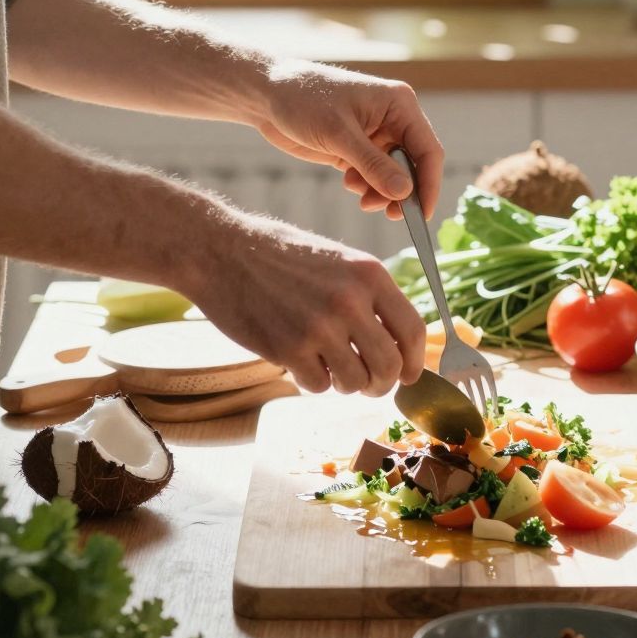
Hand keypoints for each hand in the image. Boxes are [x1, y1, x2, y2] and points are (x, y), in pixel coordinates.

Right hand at [183, 206, 427, 394]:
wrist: (222, 251)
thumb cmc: (281, 257)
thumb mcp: (340, 262)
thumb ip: (371, 297)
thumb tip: (401, 346)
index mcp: (370, 274)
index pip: (413, 331)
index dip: (415, 362)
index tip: (408, 375)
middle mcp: (350, 300)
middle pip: (390, 366)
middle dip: (381, 384)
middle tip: (367, 383)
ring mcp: (319, 326)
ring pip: (356, 382)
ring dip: (346, 384)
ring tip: (329, 366)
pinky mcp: (289, 348)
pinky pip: (318, 386)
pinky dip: (312, 380)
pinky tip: (299, 359)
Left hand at [250, 61, 444, 221]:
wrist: (267, 95)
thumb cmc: (303, 100)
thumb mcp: (338, 135)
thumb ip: (374, 165)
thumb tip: (405, 193)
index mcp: (399, 105)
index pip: (428, 150)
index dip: (428, 184)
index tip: (421, 215)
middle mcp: (393, 119)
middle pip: (413, 166)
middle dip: (400, 191)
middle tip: (386, 213)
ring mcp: (375, 135)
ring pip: (393, 175)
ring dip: (381, 191)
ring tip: (361, 198)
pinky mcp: (357, 148)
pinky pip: (374, 175)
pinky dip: (366, 186)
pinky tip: (349, 183)